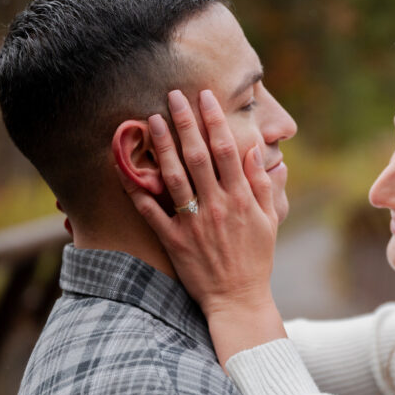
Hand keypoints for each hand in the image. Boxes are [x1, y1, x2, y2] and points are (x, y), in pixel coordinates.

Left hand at [118, 89, 286, 362]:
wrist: (238, 299)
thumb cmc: (256, 260)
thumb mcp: (270, 221)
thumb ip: (263, 185)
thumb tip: (254, 152)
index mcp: (241, 199)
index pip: (226, 150)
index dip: (214, 121)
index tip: (204, 97)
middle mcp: (217, 206)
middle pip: (198, 156)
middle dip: (185, 122)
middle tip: (172, 95)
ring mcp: (194, 223)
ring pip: (174, 177)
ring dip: (162, 147)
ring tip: (151, 121)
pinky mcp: (175, 241)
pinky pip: (152, 213)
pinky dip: (138, 192)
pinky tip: (124, 169)